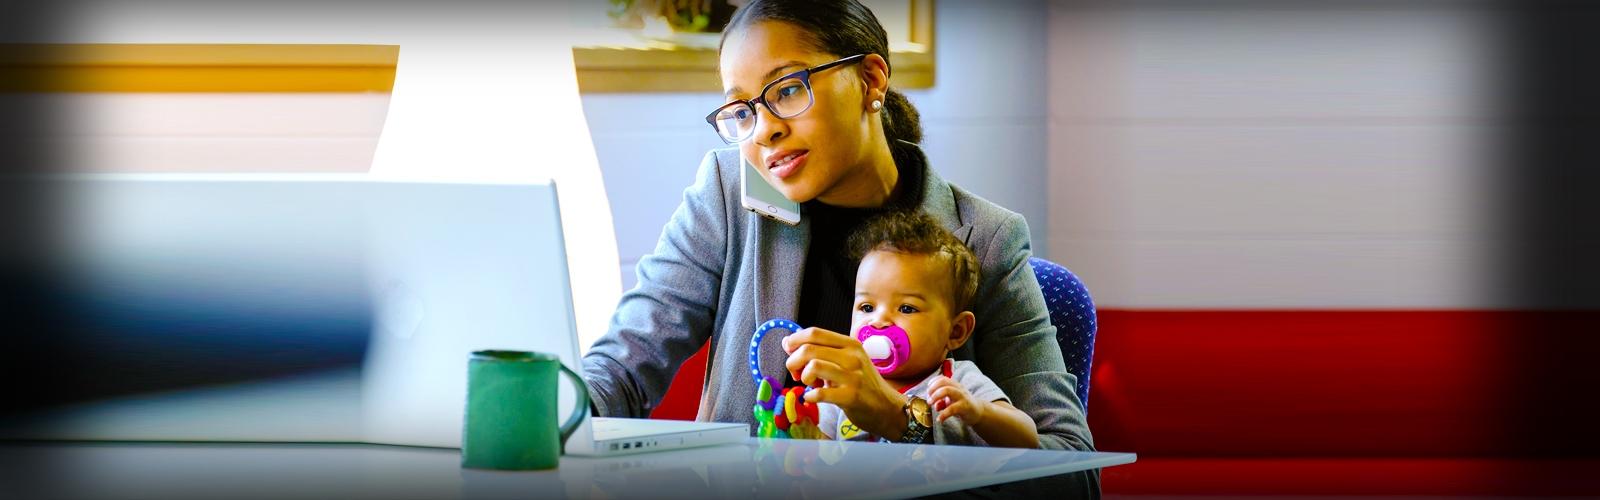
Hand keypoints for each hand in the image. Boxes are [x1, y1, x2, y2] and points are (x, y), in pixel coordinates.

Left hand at [781, 327, 908, 438]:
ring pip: (813, 366)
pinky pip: (820, 393)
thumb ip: (820, 351)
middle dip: (793, 361)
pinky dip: (810, 396)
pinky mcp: (851, 397)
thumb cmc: (862, 384)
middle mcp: (852, 357)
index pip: (815, 332)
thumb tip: (787, 342)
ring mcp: (853, 377)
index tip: (789, 350)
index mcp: (850, 344)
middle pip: (809, 348)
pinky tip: (812, 397)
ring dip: (803, 377)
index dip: (795, 340)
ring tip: (809, 384)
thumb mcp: (846, 361)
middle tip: (796, 373)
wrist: (887, 408)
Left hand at [927, 376, 986, 425]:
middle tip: (929, 399)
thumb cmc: (962, 405)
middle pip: (943, 382)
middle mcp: (958, 388)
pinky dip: (943, 415)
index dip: (932, 383)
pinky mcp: (965, 407)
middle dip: (933, 389)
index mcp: (954, 385)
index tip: (928, 392)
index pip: (941, 378)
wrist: (978, 412)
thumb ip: (941, 402)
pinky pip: (952, 409)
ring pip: (948, 390)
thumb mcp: (950, 402)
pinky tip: (939, 419)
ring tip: (931, 405)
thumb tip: (934, 405)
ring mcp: (962, 396)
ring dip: (936, 396)